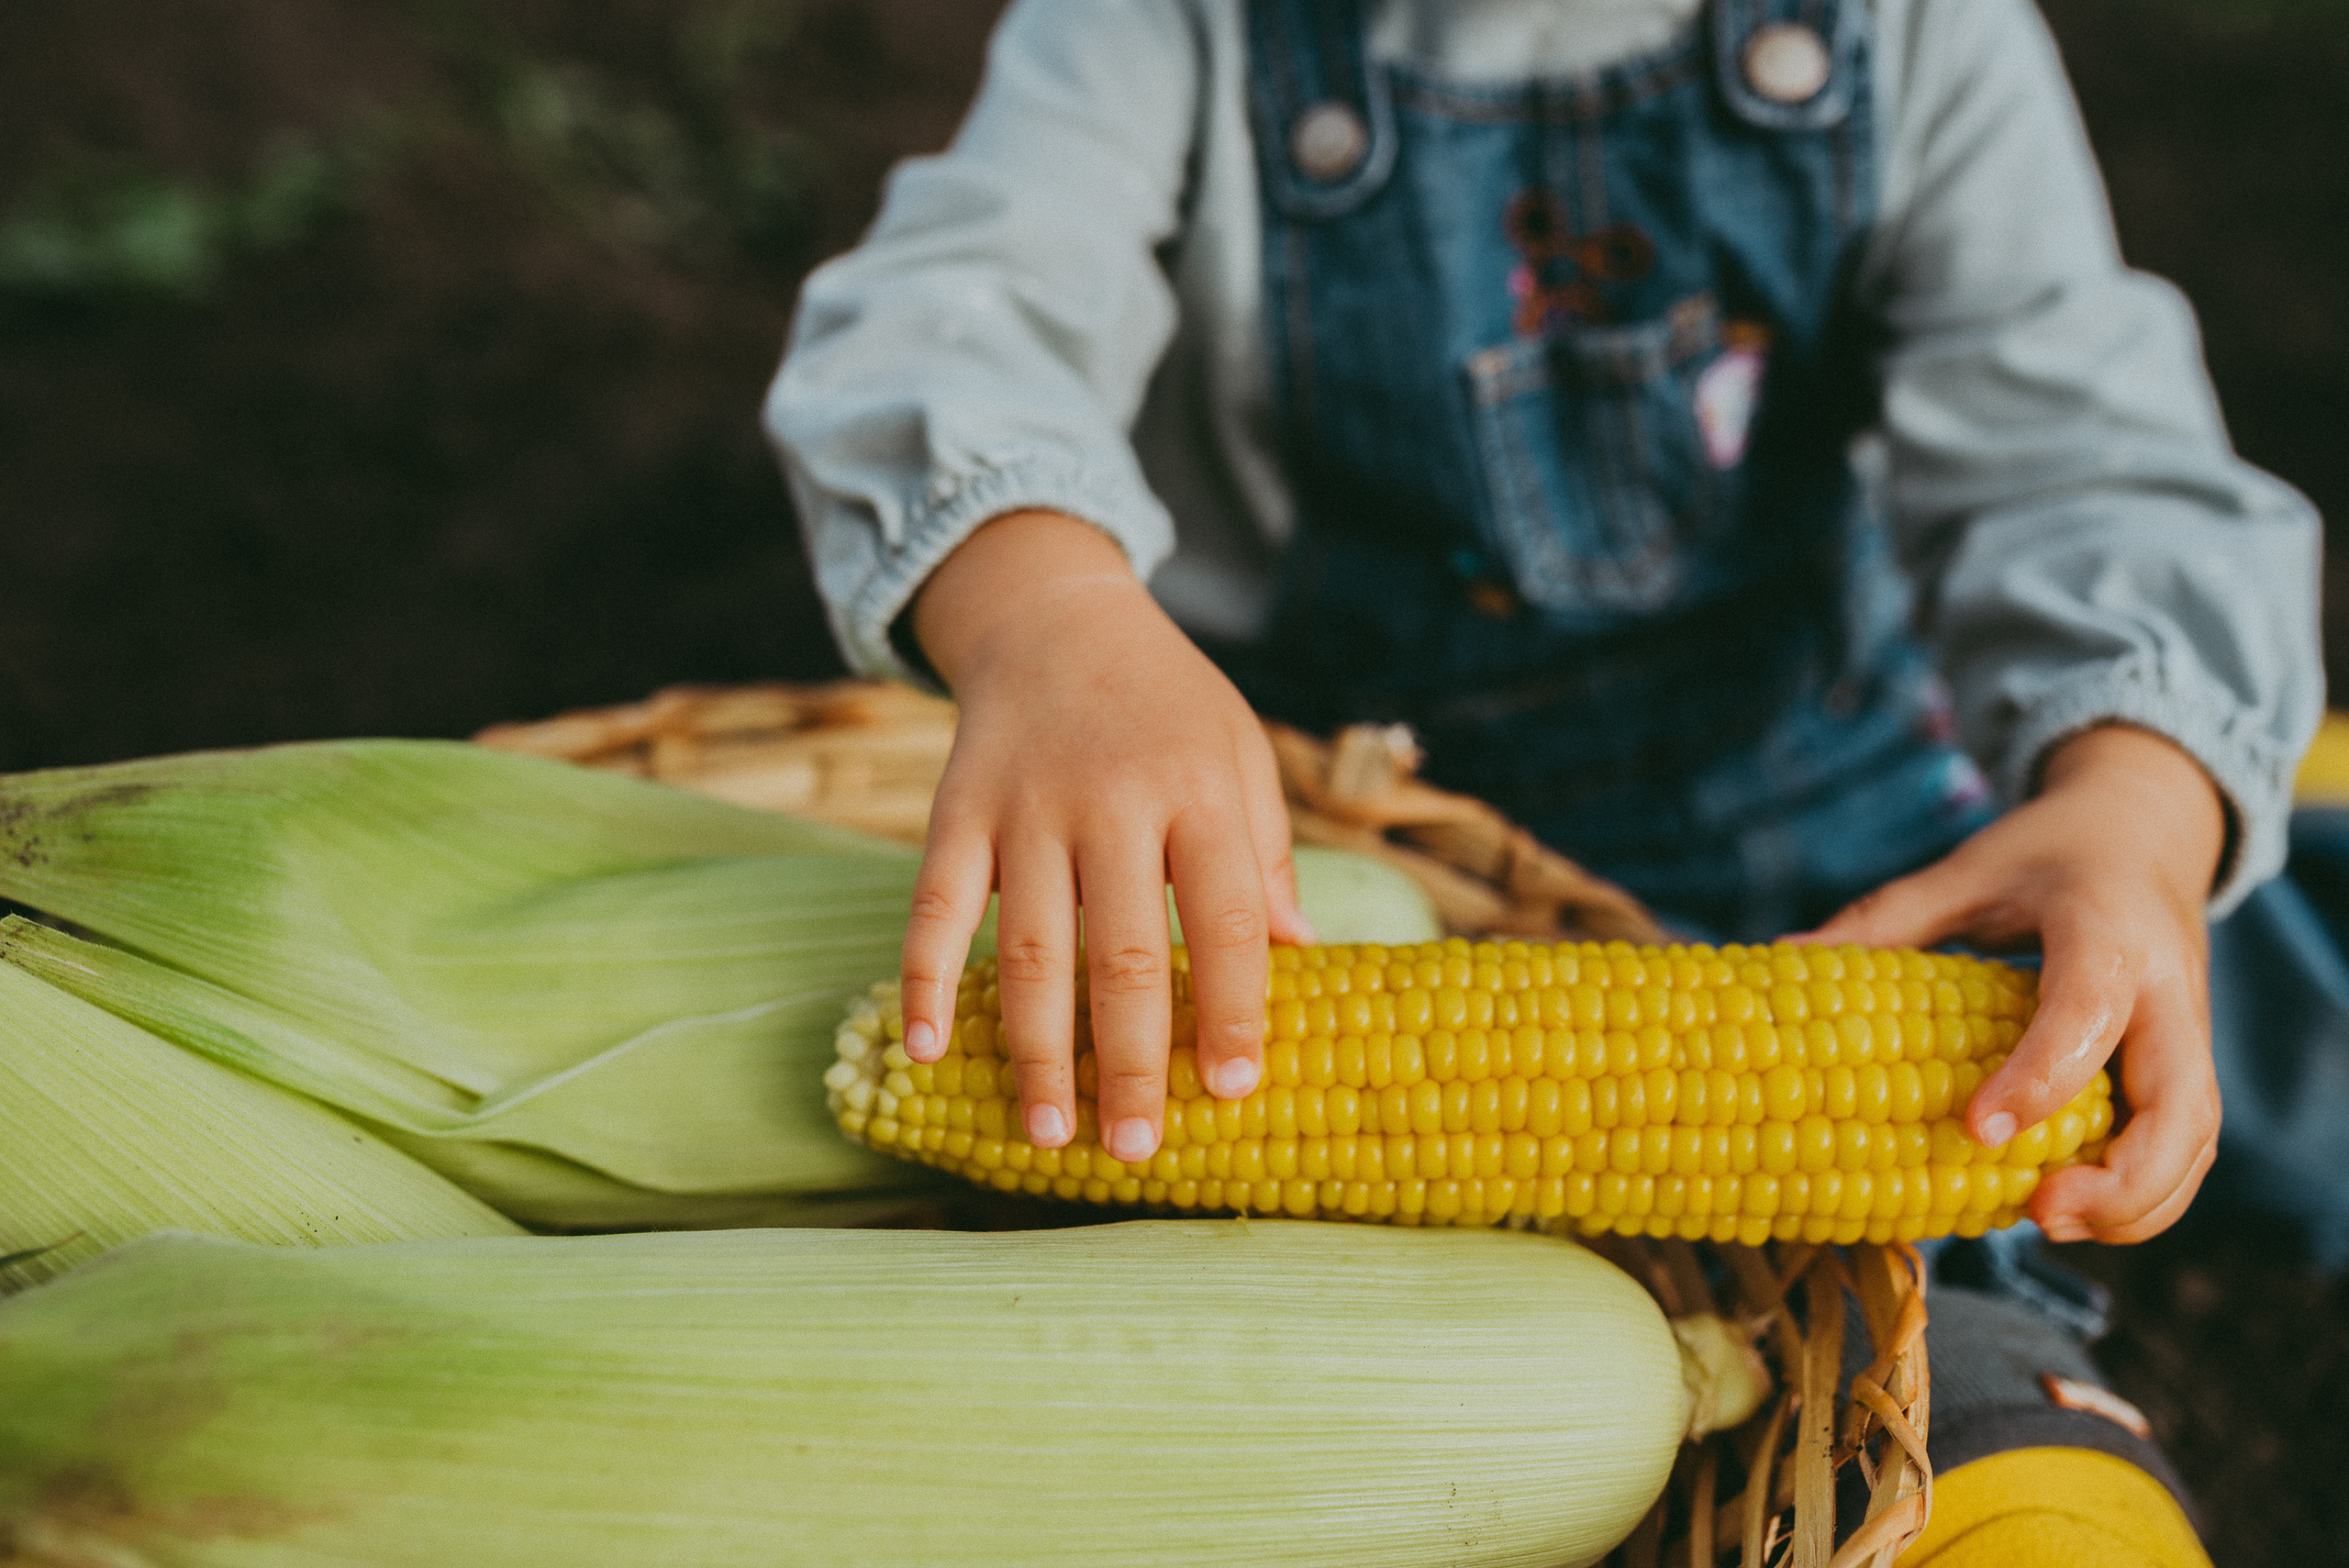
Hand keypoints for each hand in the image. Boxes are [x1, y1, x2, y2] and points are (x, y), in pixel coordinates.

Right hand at [896, 510, 1312, 1164]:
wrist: (1055, 613)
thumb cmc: (1166, 700)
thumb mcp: (1238, 752)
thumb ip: (1266, 852)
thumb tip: (1296, 955)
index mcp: (1199, 791)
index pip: (1226, 918)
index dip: (1233, 1008)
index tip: (1235, 1088)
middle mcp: (1112, 801)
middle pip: (1125, 954)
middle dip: (1132, 1062)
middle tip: (1135, 1149)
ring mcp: (1027, 808)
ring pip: (1033, 949)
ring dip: (1038, 1052)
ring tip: (1049, 1135)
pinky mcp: (956, 810)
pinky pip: (936, 907)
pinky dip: (926, 981)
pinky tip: (929, 1052)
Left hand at [1800, 725, 2226, 1243]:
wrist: (2145, 833)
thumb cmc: (2046, 854)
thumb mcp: (1967, 870)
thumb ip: (1887, 919)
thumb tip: (1783, 959)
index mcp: (2107, 929)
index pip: (2087, 1010)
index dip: (2040, 1076)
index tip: (1976, 1131)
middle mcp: (2166, 991)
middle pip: (2184, 1106)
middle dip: (2124, 1178)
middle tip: (2039, 1213)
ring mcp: (2188, 1036)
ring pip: (2196, 1142)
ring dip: (2137, 1204)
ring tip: (2046, 1223)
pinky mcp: (2183, 1069)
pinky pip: (2183, 1148)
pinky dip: (2140, 1196)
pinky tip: (2065, 1210)